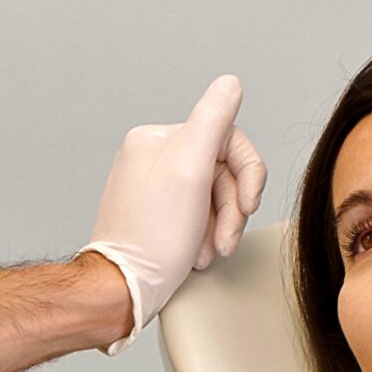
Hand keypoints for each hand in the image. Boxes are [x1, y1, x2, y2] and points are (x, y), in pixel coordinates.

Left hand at [83, 75, 268, 346]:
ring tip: (212, 251)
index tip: (247, 205)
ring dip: (221, 225)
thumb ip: (214, 120)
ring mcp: (154, 187)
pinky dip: (206, 235)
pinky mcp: (156, 215)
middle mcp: (151, 157)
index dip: (247, 173)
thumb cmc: (153, 238)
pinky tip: (198, 253)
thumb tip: (231, 83)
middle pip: (220, 169)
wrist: (124, 288)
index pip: (225, 138)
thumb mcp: (190, 170)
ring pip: (213, 195)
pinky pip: (198, 214)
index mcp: (156, 139)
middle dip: (231, 207)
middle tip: (227, 238)